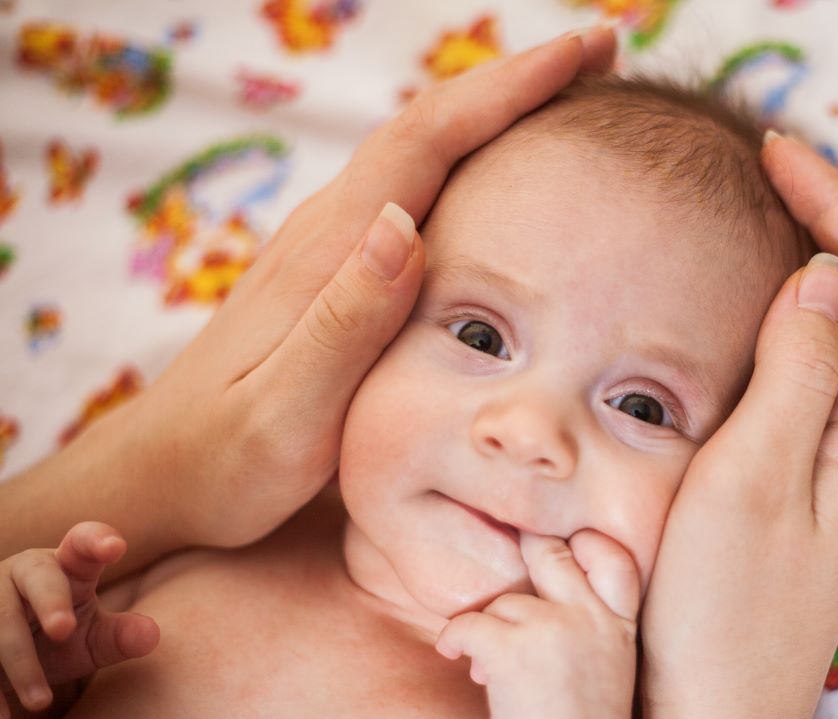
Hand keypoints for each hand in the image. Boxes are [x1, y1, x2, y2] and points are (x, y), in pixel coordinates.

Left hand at [0, 27, 616, 576]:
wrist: (168, 476)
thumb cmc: (231, 460)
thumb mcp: (290, 410)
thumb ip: (345, 322)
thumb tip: (402, 224)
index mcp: (330, 252)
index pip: (427, 141)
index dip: (508, 89)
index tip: (584, 51)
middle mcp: (329, 231)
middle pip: (429, 125)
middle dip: (516, 80)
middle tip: (598, 51)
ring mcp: (329, 247)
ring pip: (421, 150)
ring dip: (494, 110)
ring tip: (568, 95)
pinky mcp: (334, 272)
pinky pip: (412, 188)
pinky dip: (467, 157)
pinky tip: (500, 173)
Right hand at [0, 522, 158, 718]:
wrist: (6, 661)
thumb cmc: (59, 638)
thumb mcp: (92, 640)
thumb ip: (121, 636)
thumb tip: (151, 635)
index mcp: (64, 566)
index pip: (82, 544)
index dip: (96, 540)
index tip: (115, 547)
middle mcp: (23, 573)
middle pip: (37, 577)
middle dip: (49, 601)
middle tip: (64, 630)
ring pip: (1, 623)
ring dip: (21, 664)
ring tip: (41, 703)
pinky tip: (3, 718)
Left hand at [434, 531, 639, 718]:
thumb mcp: (608, 666)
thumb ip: (587, 626)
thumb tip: (530, 596)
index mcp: (618, 625)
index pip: (615, 560)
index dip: (588, 545)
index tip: (569, 550)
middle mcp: (589, 618)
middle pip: (551, 554)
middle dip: (526, 553)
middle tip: (506, 562)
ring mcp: (550, 629)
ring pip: (503, 601)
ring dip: (490, 627)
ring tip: (491, 667)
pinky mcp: (510, 650)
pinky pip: (467, 624)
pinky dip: (454, 639)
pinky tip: (453, 654)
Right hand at [638, 133, 837, 718]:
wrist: (713, 717)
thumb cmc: (721, 609)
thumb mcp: (752, 475)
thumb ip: (799, 369)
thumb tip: (826, 272)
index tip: (776, 154)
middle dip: (837, 215)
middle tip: (771, 167)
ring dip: (822, 258)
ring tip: (767, 212)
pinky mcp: (814, 474)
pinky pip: (825, 366)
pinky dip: (799, 314)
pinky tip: (757, 307)